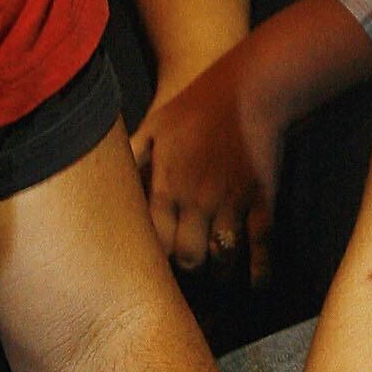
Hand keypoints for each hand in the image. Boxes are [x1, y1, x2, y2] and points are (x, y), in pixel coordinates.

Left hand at [131, 50, 281, 283]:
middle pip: (186, 257)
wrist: (250, 87)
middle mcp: (196, 200)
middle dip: (186, 273)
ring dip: (220, 275)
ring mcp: (231, 202)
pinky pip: (261, 245)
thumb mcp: (154, 125)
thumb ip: (133, 157)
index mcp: (165, 185)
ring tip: (217, 281)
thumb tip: (109, 183)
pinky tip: (255, 284)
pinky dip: (259, 271)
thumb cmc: (197, 104)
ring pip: (222, 258)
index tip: (151, 268)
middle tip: (185, 279)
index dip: (152, 260)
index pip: (152, 240)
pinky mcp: (261, 199)